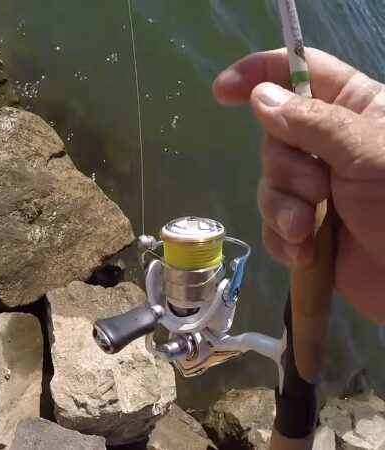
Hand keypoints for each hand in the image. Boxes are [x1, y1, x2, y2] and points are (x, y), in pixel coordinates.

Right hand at [213, 48, 384, 321]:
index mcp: (356, 110)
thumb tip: (260, 95)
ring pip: (270, 183)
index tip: (223, 91)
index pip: (302, 72)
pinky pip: (272, 224)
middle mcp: (334, 145)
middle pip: (275, 135)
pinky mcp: (310, 230)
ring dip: (282, 208)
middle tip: (316, 188)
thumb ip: (312, 121)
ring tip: (307, 230)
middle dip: (284, 167)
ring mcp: (321, 189)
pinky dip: (282, 239)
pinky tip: (304, 253)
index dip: (260, 73)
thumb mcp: (368, 152)